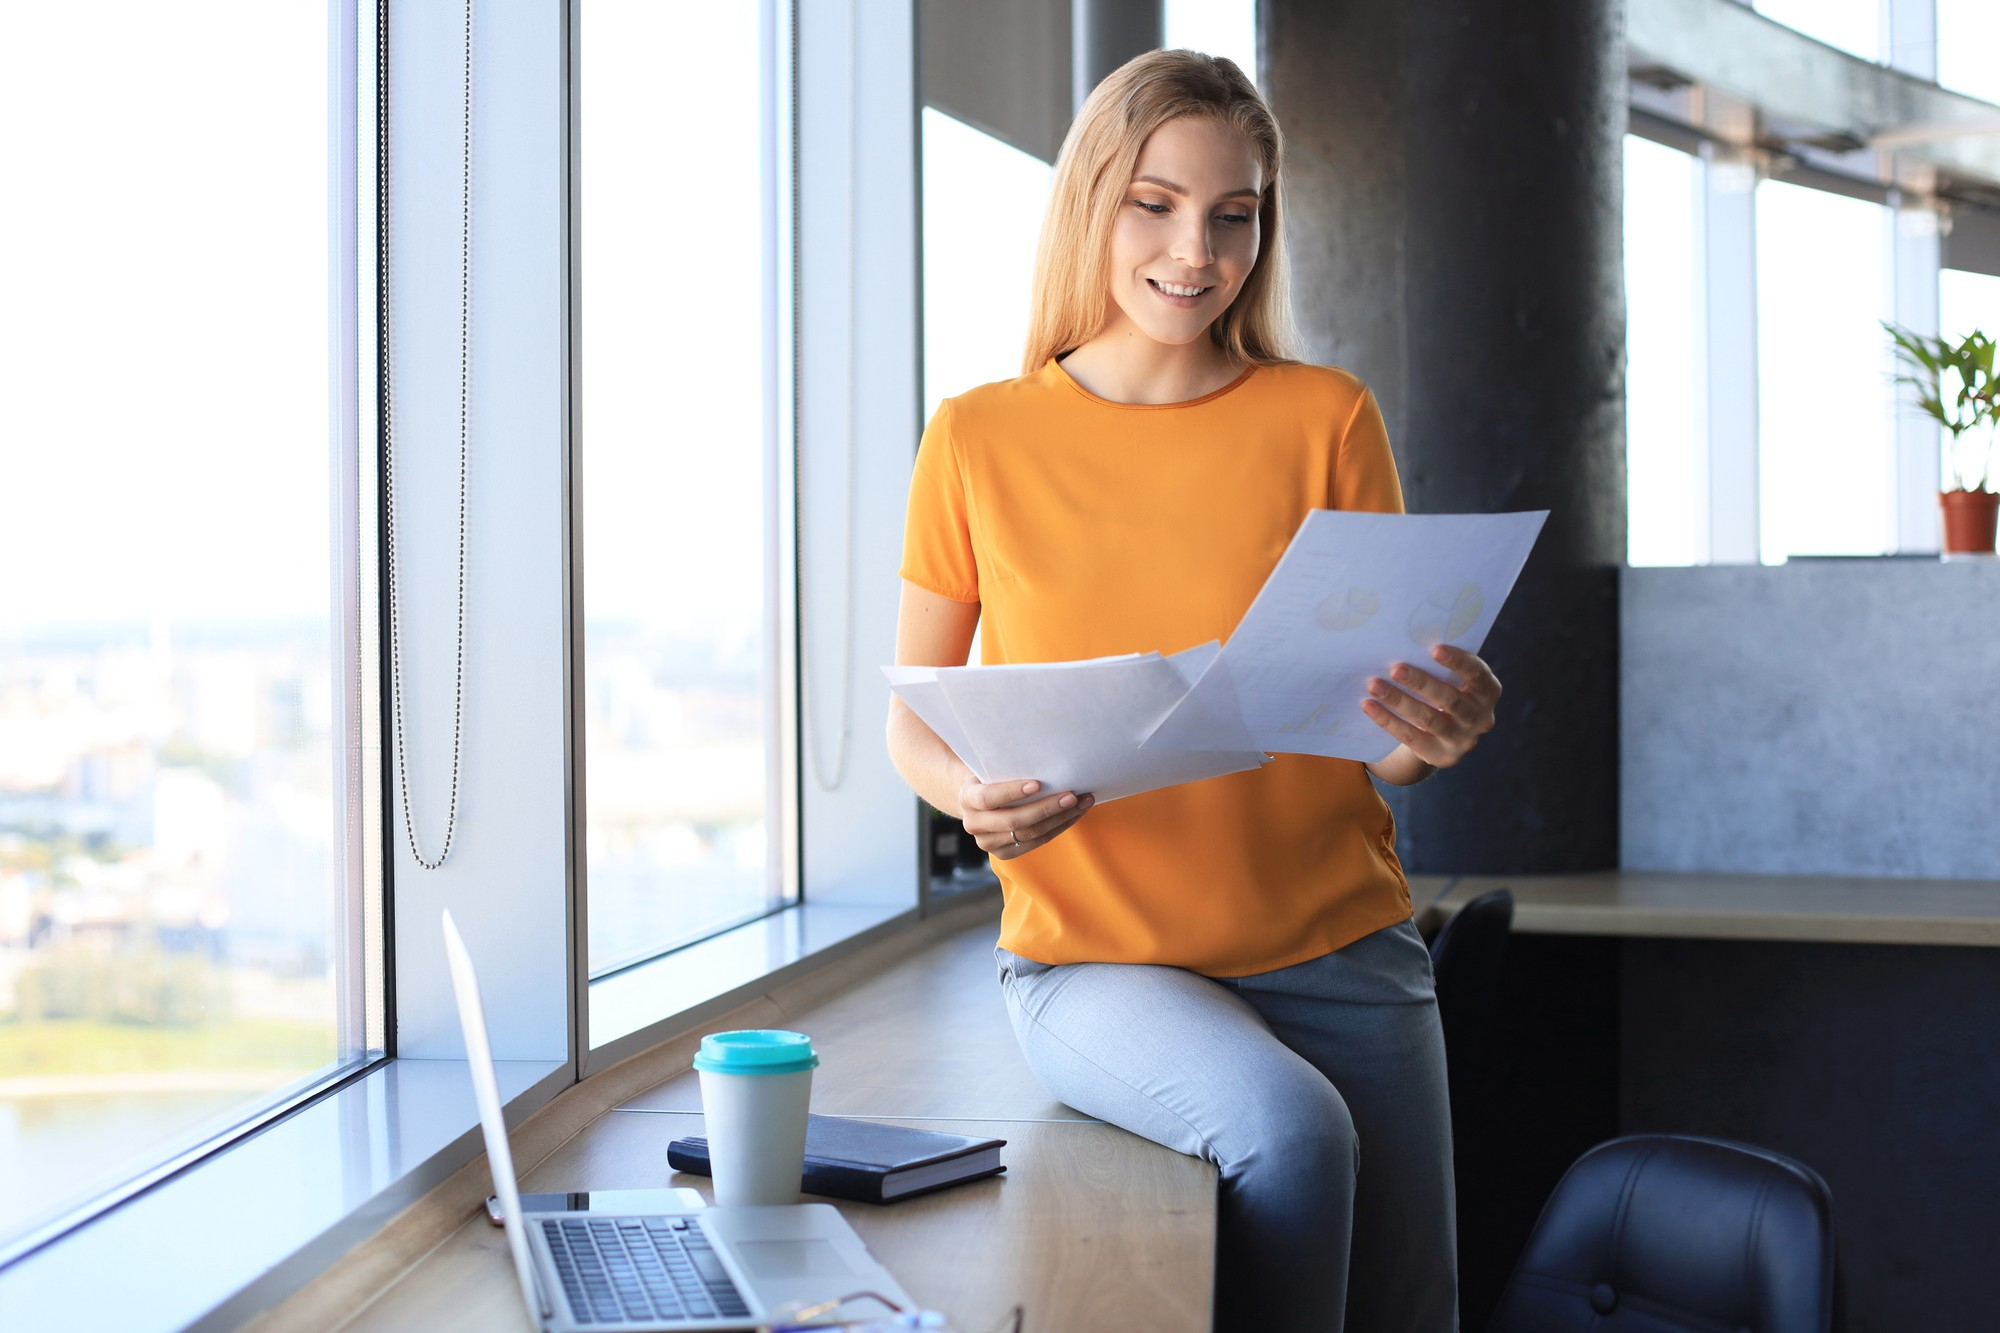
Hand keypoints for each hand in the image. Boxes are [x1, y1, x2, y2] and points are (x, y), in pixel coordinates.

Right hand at [958, 778, 1094, 860]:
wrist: (979, 802)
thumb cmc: (992, 777)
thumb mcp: (991, 769)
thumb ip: (1006, 768)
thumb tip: (1043, 756)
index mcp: (967, 798)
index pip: (989, 797)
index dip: (1012, 792)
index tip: (1038, 784)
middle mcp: (973, 824)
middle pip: (1013, 820)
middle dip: (1046, 808)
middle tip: (1072, 795)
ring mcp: (987, 842)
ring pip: (1029, 834)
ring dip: (1060, 818)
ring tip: (1082, 803)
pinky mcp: (1004, 854)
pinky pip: (1037, 842)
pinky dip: (1058, 827)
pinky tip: (1074, 814)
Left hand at [1360, 644, 1500, 768]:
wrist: (1443, 737)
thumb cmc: (1443, 693)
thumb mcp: (1451, 680)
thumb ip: (1439, 666)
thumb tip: (1403, 644)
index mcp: (1488, 691)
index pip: (1477, 674)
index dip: (1458, 662)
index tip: (1434, 649)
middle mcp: (1481, 718)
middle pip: (1450, 699)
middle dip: (1421, 682)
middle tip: (1395, 668)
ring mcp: (1462, 740)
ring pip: (1429, 719)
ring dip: (1399, 701)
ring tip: (1374, 685)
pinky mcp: (1441, 756)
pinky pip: (1411, 737)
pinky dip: (1388, 720)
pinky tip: (1369, 706)